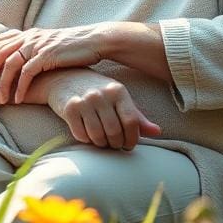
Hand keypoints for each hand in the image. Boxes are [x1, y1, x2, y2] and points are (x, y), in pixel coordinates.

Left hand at [0, 25, 105, 103]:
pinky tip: (18, 99)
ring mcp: (38, 45)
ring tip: (0, 100)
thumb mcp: (52, 45)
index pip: (2, 39)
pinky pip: (27, 73)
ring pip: (10, 64)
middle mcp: (31, 37)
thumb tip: (27, 62)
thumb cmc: (76, 47)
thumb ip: (38, 50)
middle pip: (0, 53)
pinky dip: (20, 87)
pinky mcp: (47, 55)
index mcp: (30, 34)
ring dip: (3, 83)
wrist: (95, 40)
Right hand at [45, 69, 160, 149]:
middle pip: (115, 132)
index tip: (128, 144)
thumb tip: (157, 132)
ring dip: (101, 144)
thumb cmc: (97, 91)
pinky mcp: (69, 108)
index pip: (131, 122)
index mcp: (118, 90)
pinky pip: (81, 135)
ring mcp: (84, 100)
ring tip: (101, 140)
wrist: (65, 77)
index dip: (132, 139)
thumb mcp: (118, 99)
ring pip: (98, 136)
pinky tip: (87, 133)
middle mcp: (101, 94)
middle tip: (114, 144)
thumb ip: (137, 117)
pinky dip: (86, 140)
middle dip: (116, 144)